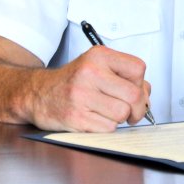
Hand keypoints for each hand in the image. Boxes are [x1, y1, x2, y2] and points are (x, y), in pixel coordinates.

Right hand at [28, 46, 151, 131]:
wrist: (37, 94)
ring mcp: (81, 95)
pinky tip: (96, 119)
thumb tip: (146, 93)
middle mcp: (90, 73)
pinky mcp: (76, 117)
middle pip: (133, 95)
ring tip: (109, 112)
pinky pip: (108, 128)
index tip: (137, 90)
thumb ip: (124, 75)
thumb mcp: (97, 66)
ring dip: (120, 118)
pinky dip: (107, 127)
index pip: (138, 69)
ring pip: (122, 113)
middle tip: (132, 111)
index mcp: (99, 56)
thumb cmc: (72, 81)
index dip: (142, 83)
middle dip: (138, 108)